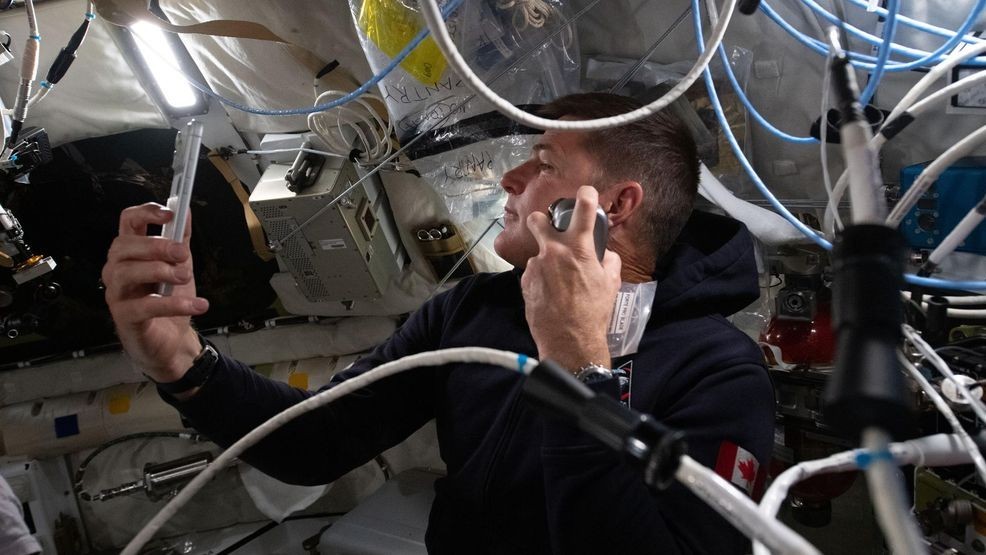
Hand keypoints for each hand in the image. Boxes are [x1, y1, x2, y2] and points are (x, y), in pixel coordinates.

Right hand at [102, 203, 208, 381]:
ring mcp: (117, 294)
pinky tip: (198, 305)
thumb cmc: (170, 299)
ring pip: (126, 272)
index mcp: (131, 252)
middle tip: (182, 254)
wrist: (173, 341)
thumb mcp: (180, 265)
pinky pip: (144, 306)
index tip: (170, 214)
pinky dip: (173, 304)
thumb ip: (181, 238)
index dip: (146, 213)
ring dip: (160, 271)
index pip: (127, 222)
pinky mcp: (125, 318)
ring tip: (185, 277)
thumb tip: (185, 208)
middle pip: (124, 246)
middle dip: (156, 245)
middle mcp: (117, 269)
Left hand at [521, 186, 620, 372]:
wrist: (570, 340)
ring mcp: (536, 266)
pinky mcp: (525, 282)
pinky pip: (534, 274)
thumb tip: (605, 254)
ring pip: (538, 255)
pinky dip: (541, 280)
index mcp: (579, 248)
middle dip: (540, 221)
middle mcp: (553, 252)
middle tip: (547, 229)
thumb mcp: (612, 284)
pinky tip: (551, 296)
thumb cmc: (593, 312)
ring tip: (558, 285)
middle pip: (537, 220)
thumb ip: (609, 261)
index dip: (585, 195)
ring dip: (546, 263)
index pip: (583, 209)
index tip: (585, 192)